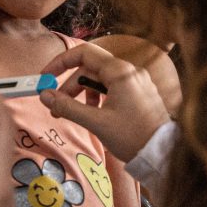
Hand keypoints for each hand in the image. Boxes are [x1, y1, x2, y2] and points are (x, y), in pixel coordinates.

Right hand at [39, 41, 171, 162]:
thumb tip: (44, 96)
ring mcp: (136, 81)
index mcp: (120, 72)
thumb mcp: (96, 123)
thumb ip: (67, 107)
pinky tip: (94, 114)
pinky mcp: (139, 93)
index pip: (83, 53)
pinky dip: (98, 98)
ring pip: (100, 79)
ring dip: (83, 94)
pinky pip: (112, 88)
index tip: (45, 76)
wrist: (161, 153)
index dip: (61, 62)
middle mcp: (129, 71)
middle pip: (90, 68)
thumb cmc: (133, 137)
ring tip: (74, 114)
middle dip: (70, 86)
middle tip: (56, 106)